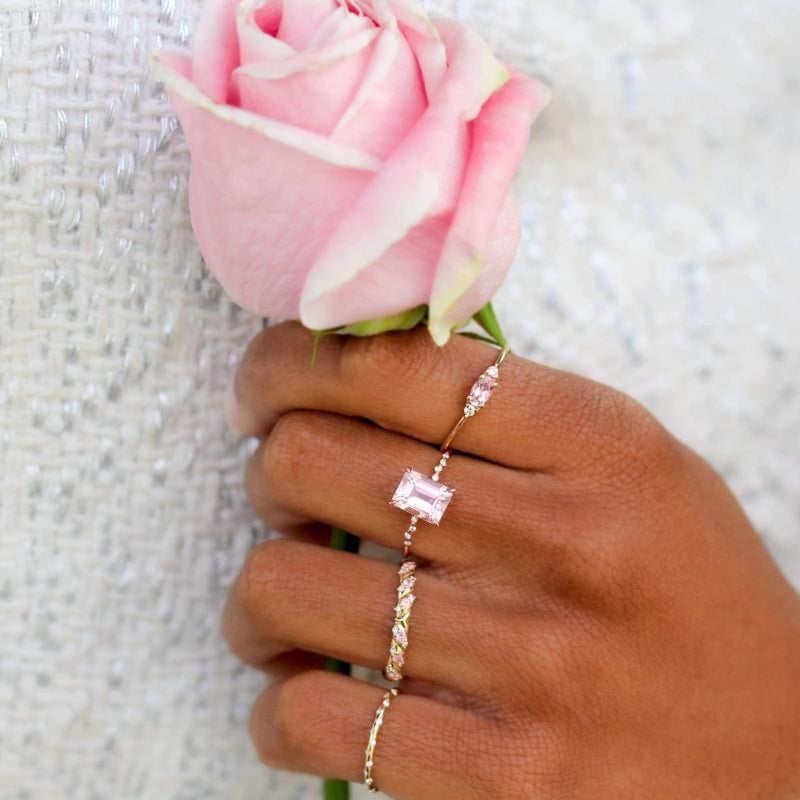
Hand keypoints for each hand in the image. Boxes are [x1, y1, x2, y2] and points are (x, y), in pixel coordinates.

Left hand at [223, 322, 799, 798]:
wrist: (778, 758)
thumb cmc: (688, 597)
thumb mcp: (633, 469)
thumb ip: (511, 413)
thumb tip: (358, 377)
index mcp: (599, 444)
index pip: (397, 364)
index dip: (293, 361)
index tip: (265, 388)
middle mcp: (560, 542)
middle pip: (315, 461)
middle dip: (267, 469)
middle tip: (282, 490)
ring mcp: (529, 665)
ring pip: (287, 587)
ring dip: (254, 592)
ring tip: (280, 601)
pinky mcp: (500, 780)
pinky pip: (311, 721)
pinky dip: (276, 705)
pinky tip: (302, 693)